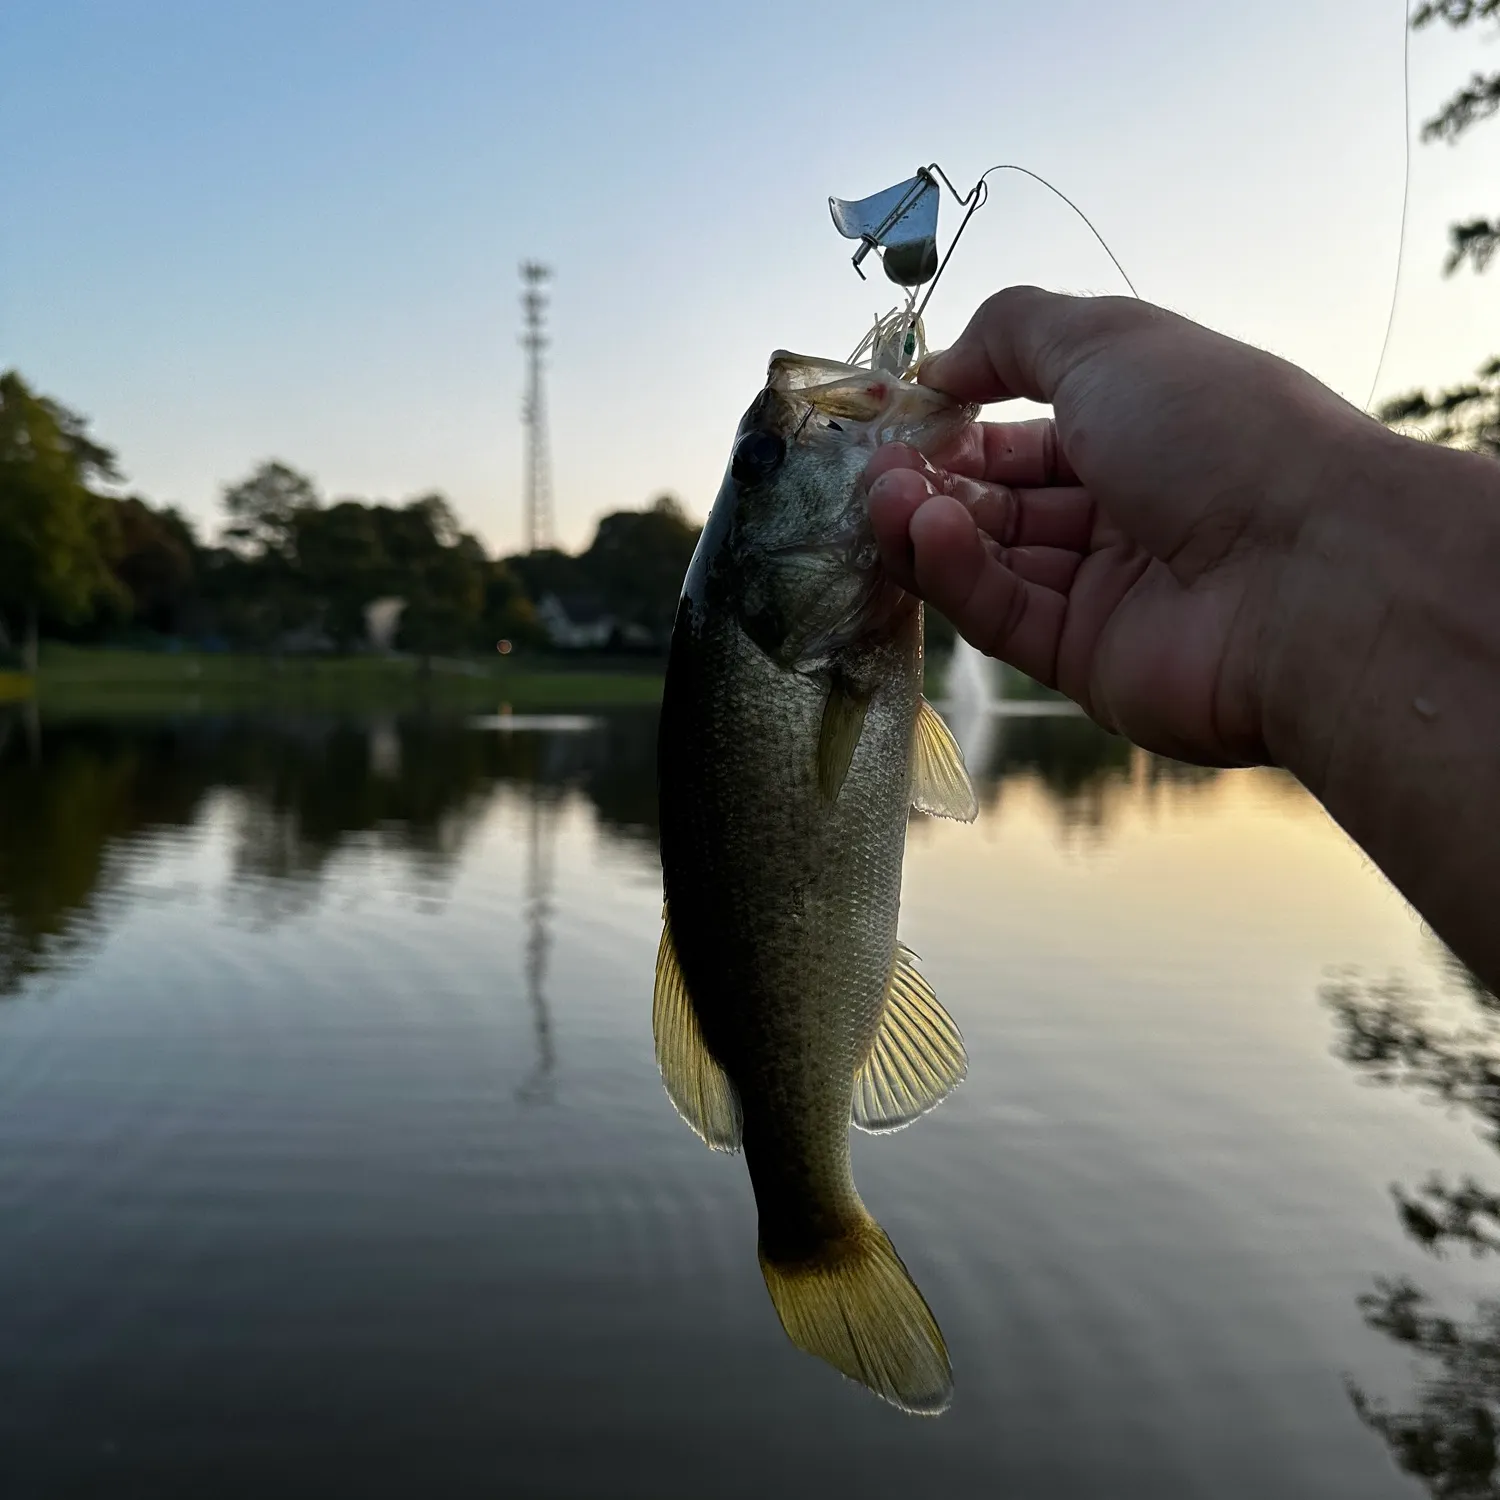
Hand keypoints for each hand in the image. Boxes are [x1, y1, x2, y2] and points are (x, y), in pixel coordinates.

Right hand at [864, 286, 1394, 764]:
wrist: (1309, 576)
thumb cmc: (1219, 433)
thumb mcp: (1109, 339)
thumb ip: (1012, 333)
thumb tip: (937, 364)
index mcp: (1142, 431)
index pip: (1028, 431)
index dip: (960, 420)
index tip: (897, 415)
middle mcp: (1125, 512)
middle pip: (1002, 500)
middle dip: (931, 479)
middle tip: (873, 469)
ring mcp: (1105, 591)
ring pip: (992, 560)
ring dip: (929, 525)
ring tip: (884, 500)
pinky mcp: (1086, 661)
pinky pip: (1004, 615)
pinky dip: (958, 574)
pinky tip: (928, 534)